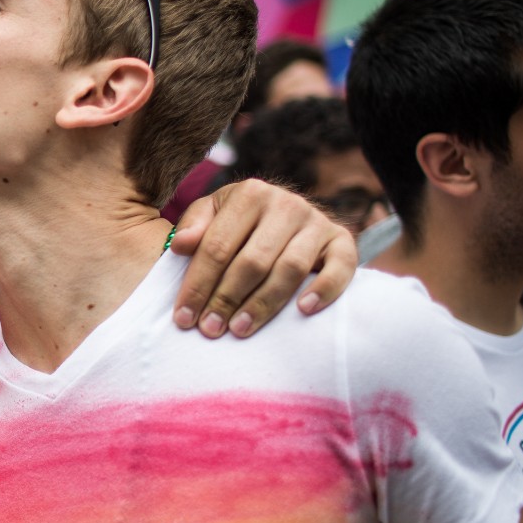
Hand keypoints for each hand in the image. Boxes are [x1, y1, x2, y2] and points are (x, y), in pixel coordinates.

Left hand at [170, 178, 356, 337]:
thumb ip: (193, 227)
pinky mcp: (342, 240)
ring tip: (240, 329)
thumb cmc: (238, 222)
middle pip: (252, 261)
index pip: (217, 246)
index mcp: (250, 194)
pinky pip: (341, 267)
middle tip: (209, 329)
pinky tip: (304, 310)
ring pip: (290, 268)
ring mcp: (317, 221)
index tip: (182, 317)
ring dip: (264, 303)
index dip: (198, 284)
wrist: (284, 213)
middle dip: (227, 299)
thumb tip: (180, 245)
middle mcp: (286, 204)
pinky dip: (324, 289)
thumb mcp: (211, 215)